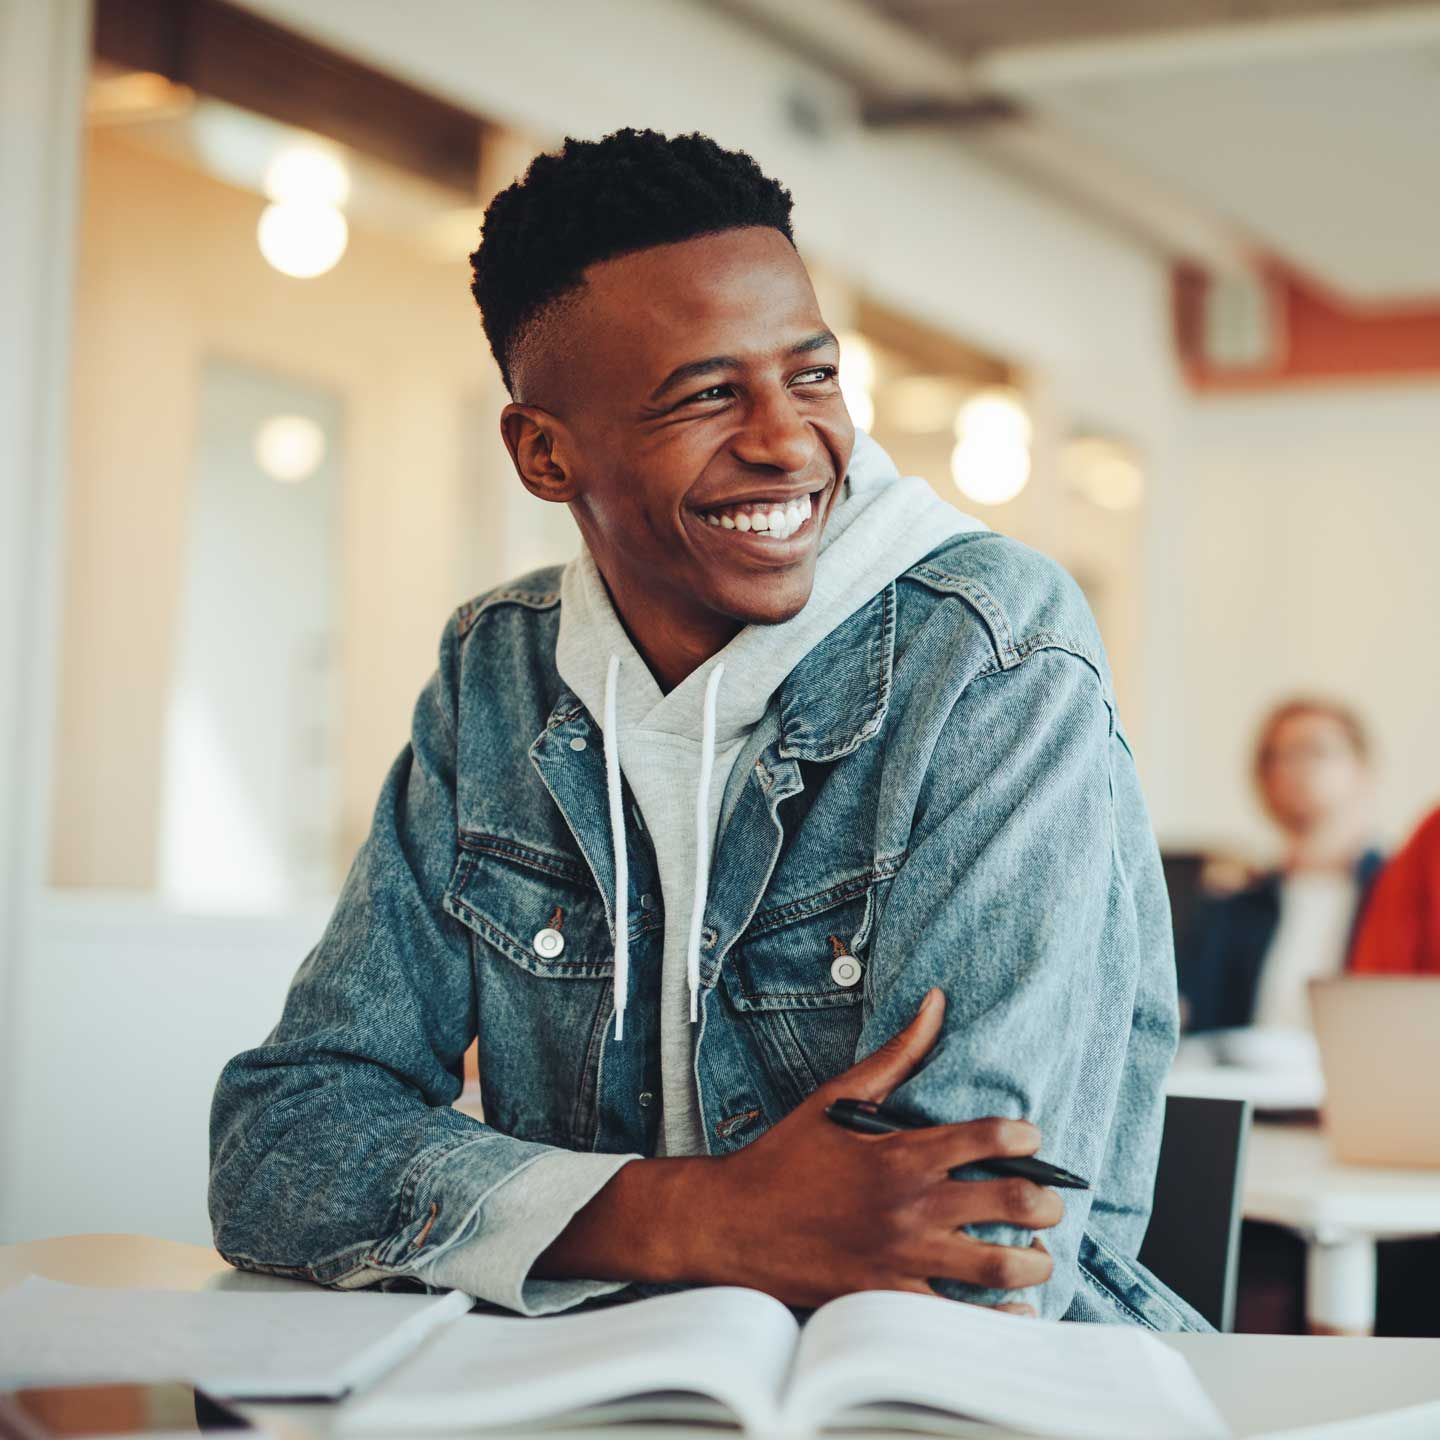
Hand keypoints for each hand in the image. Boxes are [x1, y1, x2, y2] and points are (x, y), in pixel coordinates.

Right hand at [693, 988, 1061, 1310]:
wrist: (731, 1224)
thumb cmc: (785, 1158)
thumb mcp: (836, 1097)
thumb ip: (895, 1054)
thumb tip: (935, 1002)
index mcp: (901, 1153)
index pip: (992, 1138)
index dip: (1026, 1138)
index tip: (1030, 1140)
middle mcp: (910, 1206)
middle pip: (1015, 1201)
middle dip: (1048, 1201)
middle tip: (1048, 1200)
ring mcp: (902, 1257)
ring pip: (1001, 1265)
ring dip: (1034, 1260)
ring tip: (1036, 1252)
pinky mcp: (889, 1300)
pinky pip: (963, 1317)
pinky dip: (998, 1313)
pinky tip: (1010, 1301)